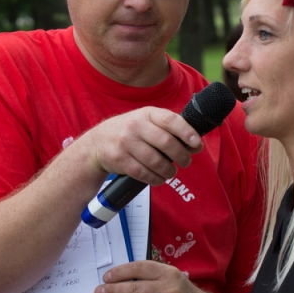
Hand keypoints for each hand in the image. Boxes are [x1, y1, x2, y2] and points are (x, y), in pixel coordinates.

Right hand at [78, 107, 203, 189]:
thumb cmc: (129, 132)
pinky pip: (144, 173)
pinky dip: (156, 178)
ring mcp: (126, 143)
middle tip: (186, 161)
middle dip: (181, 155)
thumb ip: (168, 128)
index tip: (197, 143)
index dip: (186, 132)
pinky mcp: (120, 160)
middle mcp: (135, 126)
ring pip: (156, 161)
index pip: (170, 120)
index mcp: (147, 114)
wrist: (96, 144)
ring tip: (171, 171)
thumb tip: (195, 142)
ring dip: (169, 170)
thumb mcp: (145, 121)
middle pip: (166, 143)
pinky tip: (159, 177)